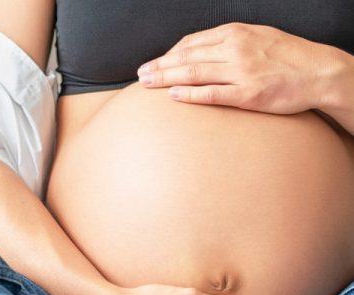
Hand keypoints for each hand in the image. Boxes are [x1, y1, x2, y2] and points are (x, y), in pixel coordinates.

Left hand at [136, 22, 340, 114]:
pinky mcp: (248, 94)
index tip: (154, 63)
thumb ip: (228, 42)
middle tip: (140, 74)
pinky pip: (211, 95)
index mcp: (236, 34)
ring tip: (147, 84)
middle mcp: (235, 50)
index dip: (168, 54)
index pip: (191, 43)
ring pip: (193, 74)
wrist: (320, 72)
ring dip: (165, 79)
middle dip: (159, 66)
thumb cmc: (287, 56)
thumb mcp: (257, 36)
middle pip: (186, 58)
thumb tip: (198, 51)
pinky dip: (189, 95)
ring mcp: (241, 72)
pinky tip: (172, 96)